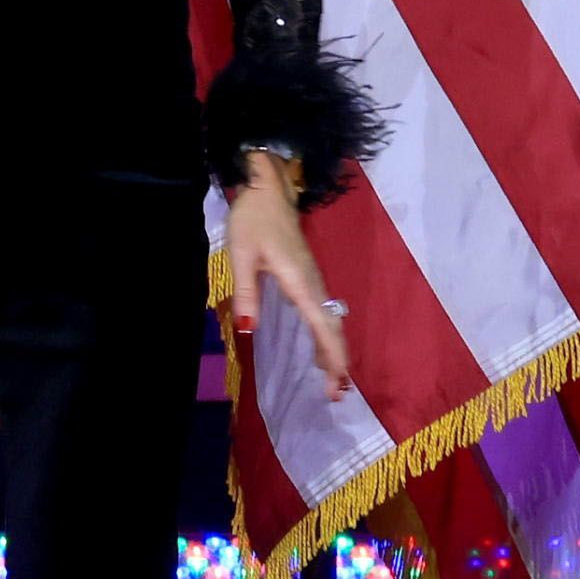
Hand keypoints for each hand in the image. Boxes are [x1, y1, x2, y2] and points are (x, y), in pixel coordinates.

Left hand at [227, 159, 350, 389]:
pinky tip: (321, 347)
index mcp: (300, 281)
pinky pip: (324, 311)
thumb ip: (246, 293)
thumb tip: (247, 331)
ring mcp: (313, 279)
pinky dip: (327, 334)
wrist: (269, 185)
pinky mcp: (308, 275)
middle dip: (337, 360)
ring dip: (334, 349)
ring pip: (330, 319)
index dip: (332, 355)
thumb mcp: (241, 256)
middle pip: (332, 326)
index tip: (338, 383)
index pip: (322, 325)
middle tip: (338, 393)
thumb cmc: (254, 219)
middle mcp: (313, 283)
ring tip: (334, 380)